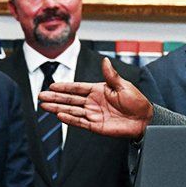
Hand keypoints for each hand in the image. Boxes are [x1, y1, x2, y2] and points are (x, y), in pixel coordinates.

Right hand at [38, 58, 152, 137]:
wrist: (144, 119)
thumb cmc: (137, 101)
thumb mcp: (123, 86)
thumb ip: (111, 75)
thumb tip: (104, 60)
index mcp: (99, 90)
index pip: (77, 88)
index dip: (65, 87)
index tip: (52, 85)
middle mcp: (93, 102)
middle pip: (70, 99)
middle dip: (55, 98)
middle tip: (41, 96)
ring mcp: (94, 114)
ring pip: (72, 110)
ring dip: (58, 108)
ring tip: (44, 106)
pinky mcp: (96, 126)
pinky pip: (80, 122)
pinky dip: (70, 119)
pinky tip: (59, 115)